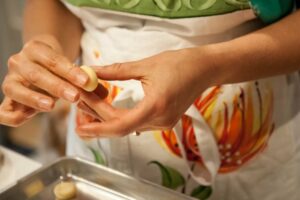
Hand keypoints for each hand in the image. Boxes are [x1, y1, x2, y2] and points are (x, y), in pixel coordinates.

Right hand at [1, 35, 88, 125]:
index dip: (70, 71)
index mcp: (36, 49)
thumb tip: (104, 94)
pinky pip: (2, 110)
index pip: (53, 60)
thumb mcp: (72, 70)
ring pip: (15, 89)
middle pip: (36, 74)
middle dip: (57, 86)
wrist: (38, 63)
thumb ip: (87, 82)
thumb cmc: (57, 68)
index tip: (86, 82)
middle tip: (75, 97)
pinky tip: (24, 118)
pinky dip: (9, 116)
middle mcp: (19, 62)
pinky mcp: (8, 98)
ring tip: (51, 106)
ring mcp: (10, 79)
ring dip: (34, 99)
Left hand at [76, 47, 214, 136]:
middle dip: (97, 117)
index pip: (120, 125)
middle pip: (121, 126)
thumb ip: (116, 71)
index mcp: (155, 106)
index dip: (98, 128)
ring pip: (128, 126)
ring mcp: (163, 123)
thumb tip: (92, 71)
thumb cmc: (179, 63)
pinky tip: (108, 108)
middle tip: (80, 103)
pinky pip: (137, 124)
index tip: (79, 126)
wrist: (204, 69)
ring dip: (108, 117)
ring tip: (89, 104)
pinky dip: (120, 117)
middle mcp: (160, 120)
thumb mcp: (145, 65)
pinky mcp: (164, 121)